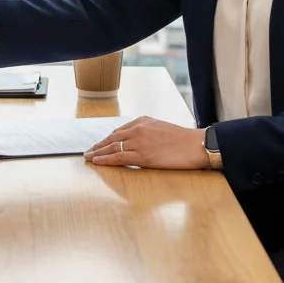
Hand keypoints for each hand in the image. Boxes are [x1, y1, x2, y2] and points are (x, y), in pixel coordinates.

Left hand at [83, 118, 208, 169]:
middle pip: (112, 138)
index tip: (99, 144)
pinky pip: (118, 157)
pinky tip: (97, 161)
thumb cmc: (183, 140)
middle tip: (88, 151)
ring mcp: (139, 142)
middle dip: (98, 145)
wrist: (196, 145)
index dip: (107, 139)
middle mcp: (138, 129)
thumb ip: (147, 132)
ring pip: (112, 147)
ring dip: (97, 152)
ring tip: (88, 157)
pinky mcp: (142, 156)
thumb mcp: (161, 128)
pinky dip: (105, 159)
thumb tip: (137, 141)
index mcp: (143, 121)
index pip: (119, 131)